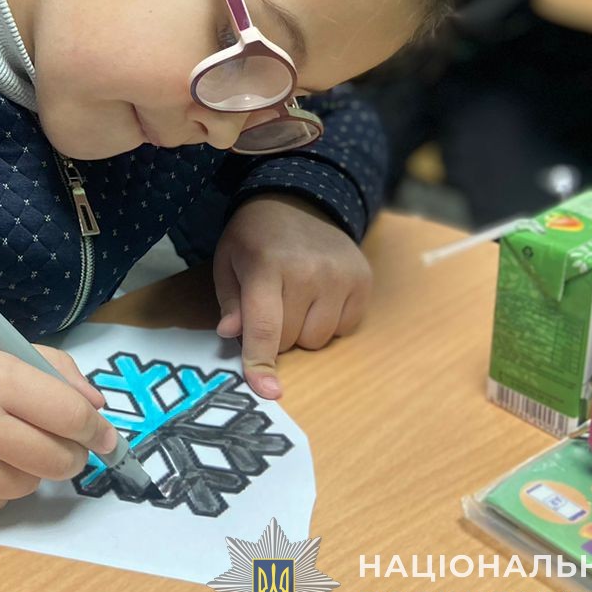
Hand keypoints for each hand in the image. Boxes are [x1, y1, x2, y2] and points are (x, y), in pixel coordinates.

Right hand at [0, 332, 118, 518]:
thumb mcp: (2, 349)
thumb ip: (55, 370)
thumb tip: (96, 412)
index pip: (70, 416)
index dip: (97, 430)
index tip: (105, 436)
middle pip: (59, 460)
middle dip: (70, 453)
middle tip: (57, 442)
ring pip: (30, 487)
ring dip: (28, 470)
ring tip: (1, 444)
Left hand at [213, 194, 372, 400]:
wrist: (298, 201)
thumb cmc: (255, 238)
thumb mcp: (227, 261)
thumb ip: (230, 301)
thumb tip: (231, 334)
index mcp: (268, 265)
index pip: (266, 326)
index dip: (261, 361)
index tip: (267, 391)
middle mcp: (310, 272)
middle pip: (290, 340)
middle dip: (275, 333)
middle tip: (270, 303)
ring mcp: (342, 276)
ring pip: (318, 339)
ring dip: (302, 330)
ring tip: (295, 296)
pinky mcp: (364, 281)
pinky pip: (345, 329)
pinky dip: (329, 322)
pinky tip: (319, 295)